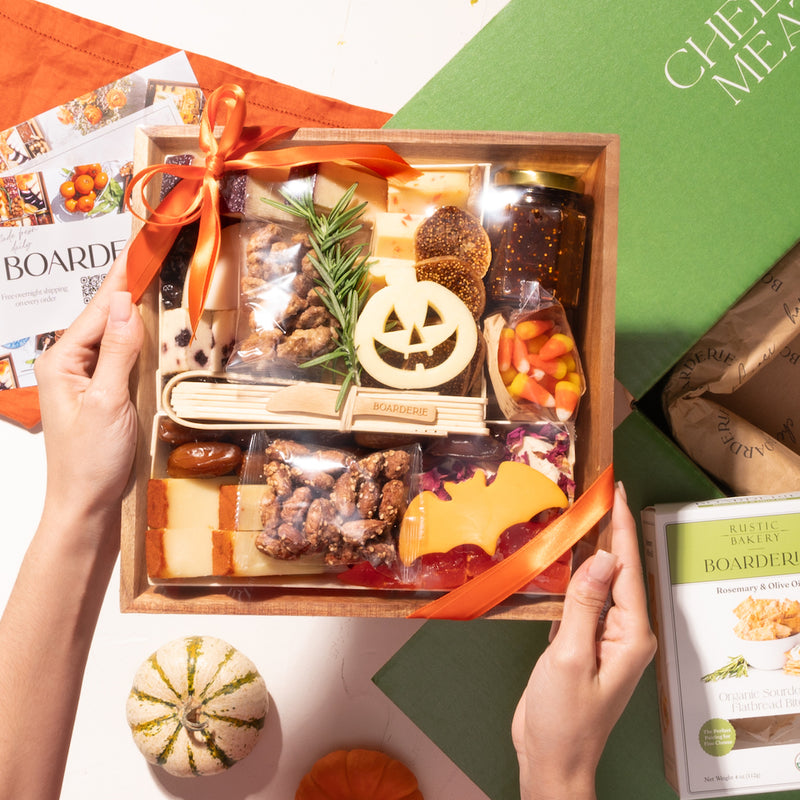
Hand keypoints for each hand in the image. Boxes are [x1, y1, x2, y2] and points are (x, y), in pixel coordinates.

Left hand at [34, 251, 142, 518]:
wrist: (86, 505)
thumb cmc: (91, 461)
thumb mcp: (108, 403)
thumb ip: (118, 352)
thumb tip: (126, 303)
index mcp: (63, 361)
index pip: (100, 310)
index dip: (123, 277)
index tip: (139, 247)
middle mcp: (71, 364)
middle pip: (105, 317)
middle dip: (128, 285)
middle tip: (150, 253)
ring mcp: (87, 379)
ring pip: (115, 335)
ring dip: (134, 309)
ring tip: (151, 277)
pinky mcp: (103, 393)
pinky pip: (121, 356)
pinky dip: (138, 337)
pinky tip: (149, 325)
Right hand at [511, 482, 656, 799]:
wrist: (551, 759)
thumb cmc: (563, 718)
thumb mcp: (570, 657)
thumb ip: (585, 605)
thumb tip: (603, 558)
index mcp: (630, 635)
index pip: (628, 568)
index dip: (621, 526)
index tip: (616, 490)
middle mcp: (623, 631)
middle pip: (618, 570)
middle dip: (610, 530)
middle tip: (599, 491)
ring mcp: (603, 636)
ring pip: (600, 582)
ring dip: (592, 549)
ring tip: (582, 513)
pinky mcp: (582, 642)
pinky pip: (583, 598)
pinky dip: (576, 574)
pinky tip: (565, 557)